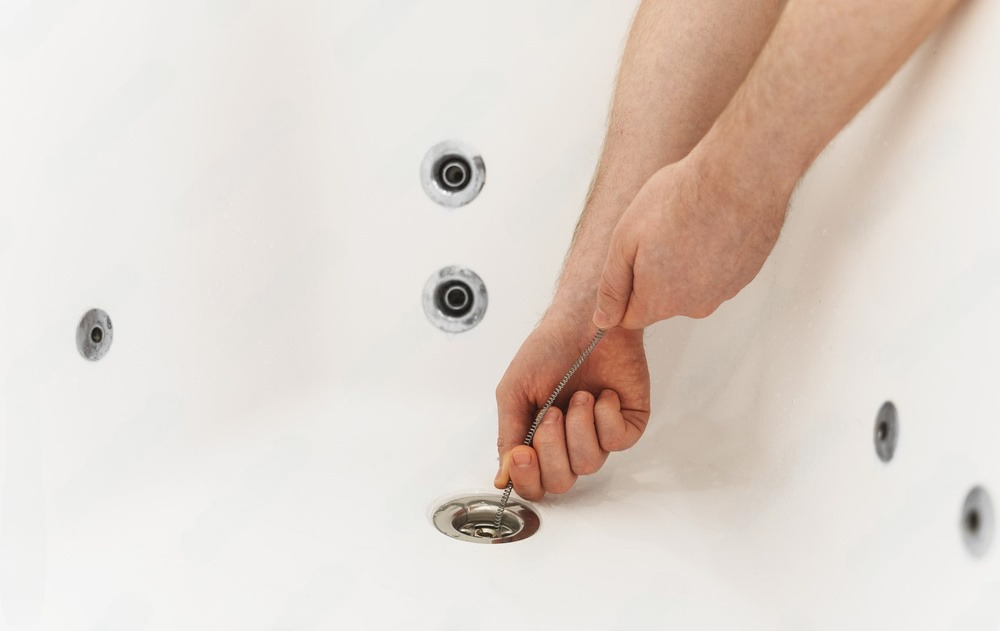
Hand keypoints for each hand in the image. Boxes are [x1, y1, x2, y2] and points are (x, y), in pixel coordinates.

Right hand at [494, 310, 649, 500]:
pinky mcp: (627, 424)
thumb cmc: (548, 349)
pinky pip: (616, 441)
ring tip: (580, 396)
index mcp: (537, 437)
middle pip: (559, 482)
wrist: (584, 319)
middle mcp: (567, 442)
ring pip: (588, 463)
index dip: (527, 478)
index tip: (523, 454)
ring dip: (579, 427)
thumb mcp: (514, 390)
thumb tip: (502, 478)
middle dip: (552, 449)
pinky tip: (601, 394)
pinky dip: (605, 417)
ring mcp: (598, 435)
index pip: (532, 483)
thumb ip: (508, 435)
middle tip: (552, 413)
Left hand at [593, 155, 790, 328]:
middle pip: (662, 301)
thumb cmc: (680, 201)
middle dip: (654, 274)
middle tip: (660, 232)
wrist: (739, 178)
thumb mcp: (625, 241)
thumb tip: (604, 319)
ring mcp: (724, 292)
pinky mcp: (745, 275)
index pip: (629, 316)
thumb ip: (612, 286)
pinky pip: (718, 273)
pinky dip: (712, 254)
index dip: (624, 288)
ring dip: (686, 263)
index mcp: (659, 301)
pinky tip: (711, 225)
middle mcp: (694, 306)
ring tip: (687, 224)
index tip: (632, 256)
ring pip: (692, 287)